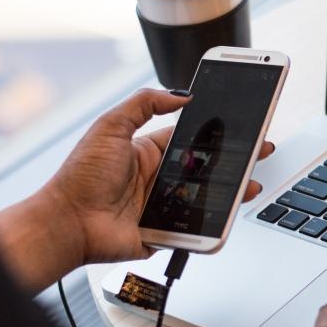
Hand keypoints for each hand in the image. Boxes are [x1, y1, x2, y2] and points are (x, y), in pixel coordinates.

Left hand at [45, 88, 273, 266]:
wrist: (68, 222)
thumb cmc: (80, 177)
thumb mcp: (110, 126)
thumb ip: (143, 103)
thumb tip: (179, 94)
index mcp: (148, 152)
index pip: (191, 139)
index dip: (216, 133)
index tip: (239, 126)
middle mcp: (158, 178)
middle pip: (206, 168)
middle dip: (234, 161)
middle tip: (259, 152)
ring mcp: (163, 206)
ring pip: (207, 198)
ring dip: (231, 191)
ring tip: (251, 183)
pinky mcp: (165, 232)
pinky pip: (195, 227)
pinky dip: (213, 222)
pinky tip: (229, 212)